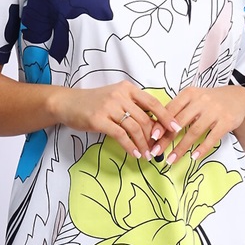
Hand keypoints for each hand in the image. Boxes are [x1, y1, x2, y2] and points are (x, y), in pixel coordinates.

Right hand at [52, 81, 181, 159]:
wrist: (67, 103)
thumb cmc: (94, 103)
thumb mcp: (116, 98)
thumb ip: (133, 107)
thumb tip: (154, 125)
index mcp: (127, 88)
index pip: (153, 103)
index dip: (166, 117)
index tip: (176, 129)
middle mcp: (120, 95)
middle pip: (145, 118)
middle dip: (155, 137)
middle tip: (159, 149)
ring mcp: (109, 107)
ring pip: (135, 128)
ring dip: (144, 144)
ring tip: (149, 155)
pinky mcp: (99, 120)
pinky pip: (121, 135)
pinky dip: (131, 147)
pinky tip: (136, 154)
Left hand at [149, 86, 244, 163]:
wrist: (239, 98)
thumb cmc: (210, 101)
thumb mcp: (194, 99)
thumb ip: (179, 109)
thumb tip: (157, 128)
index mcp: (190, 93)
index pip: (171, 109)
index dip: (160, 123)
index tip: (152, 137)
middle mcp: (202, 100)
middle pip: (179, 122)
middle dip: (166, 139)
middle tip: (156, 152)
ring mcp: (215, 111)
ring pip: (194, 131)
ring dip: (181, 148)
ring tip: (171, 160)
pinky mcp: (227, 121)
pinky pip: (212, 137)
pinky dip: (202, 148)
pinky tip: (194, 157)